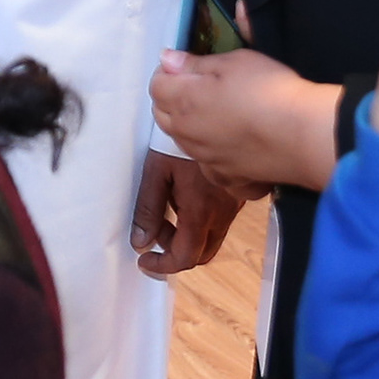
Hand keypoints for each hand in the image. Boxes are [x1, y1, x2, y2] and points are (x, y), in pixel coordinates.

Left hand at [130, 149, 256, 277]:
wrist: (216, 114)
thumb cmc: (179, 140)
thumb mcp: (156, 171)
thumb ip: (148, 209)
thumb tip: (141, 241)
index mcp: (200, 212)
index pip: (185, 257)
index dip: (162, 265)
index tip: (145, 260)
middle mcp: (221, 215)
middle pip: (201, 254)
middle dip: (175, 252)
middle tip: (154, 237)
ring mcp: (232, 206)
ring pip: (211, 238)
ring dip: (186, 236)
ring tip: (166, 211)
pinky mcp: (237, 196)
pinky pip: (219, 221)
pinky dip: (199, 222)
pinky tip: (184, 198)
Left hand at [150, 46, 344, 191]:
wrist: (303, 135)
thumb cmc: (267, 89)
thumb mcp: (232, 62)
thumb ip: (194, 64)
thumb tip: (165, 60)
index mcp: (183, 101)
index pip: (156, 85)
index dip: (167, 72)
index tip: (186, 65)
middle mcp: (186, 134)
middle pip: (163, 115)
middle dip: (171, 98)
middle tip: (197, 86)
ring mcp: (205, 159)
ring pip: (183, 140)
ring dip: (188, 125)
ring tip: (215, 113)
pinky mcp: (226, 177)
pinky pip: (208, 166)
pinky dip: (211, 155)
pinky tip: (228, 147)